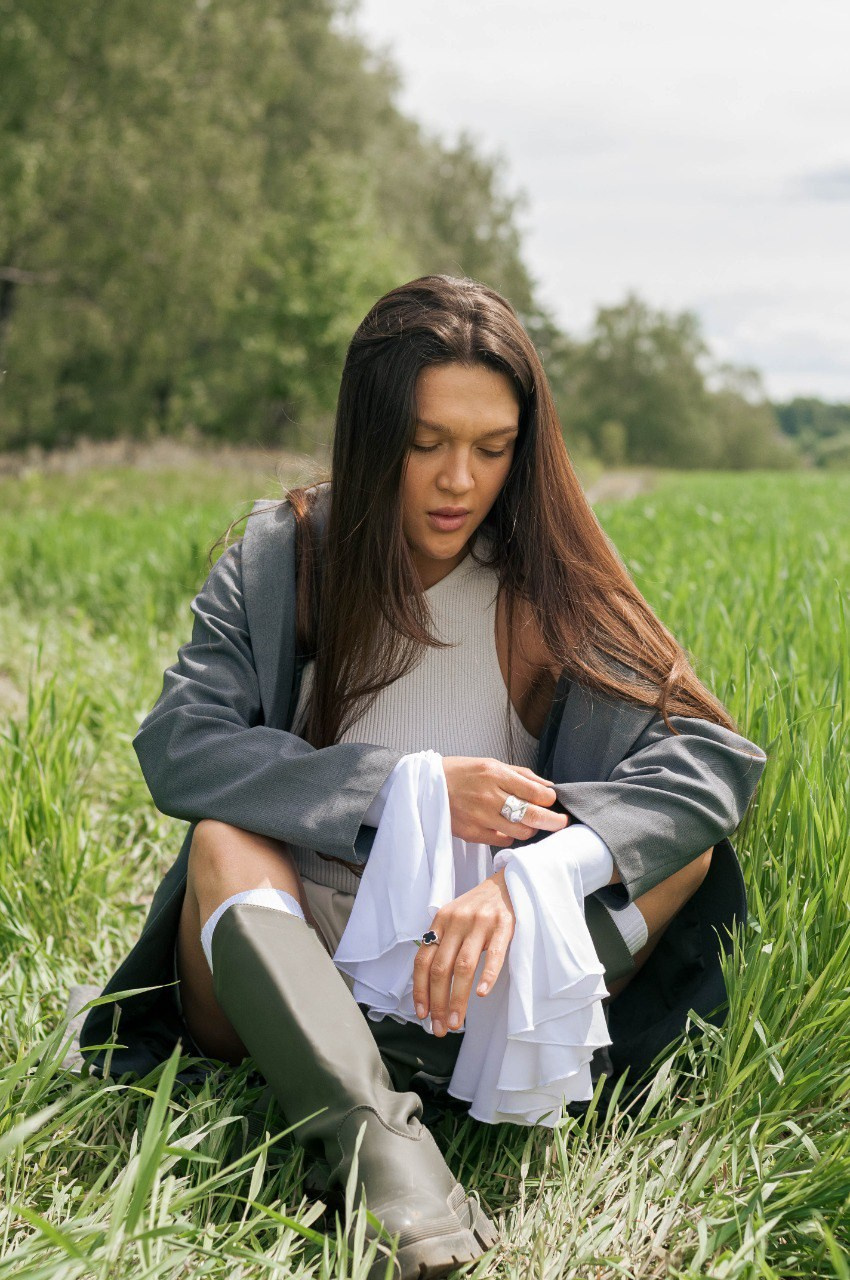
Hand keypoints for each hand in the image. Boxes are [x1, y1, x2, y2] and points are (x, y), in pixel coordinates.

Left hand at [412, 868, 515, 1035]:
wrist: (510, 881)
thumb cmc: (480, 907)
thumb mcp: (455, 919)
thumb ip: (443, 943)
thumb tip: (430, 988)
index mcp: (441, 920)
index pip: (423, 959)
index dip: (420, 989)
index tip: (421, 1014)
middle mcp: (457, 920)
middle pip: (441, 968)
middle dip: (438, 1003)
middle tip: (440, 1029)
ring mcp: (481, 922)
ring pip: (463, 966)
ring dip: (458, 998)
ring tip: (457, 1023)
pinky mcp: (505, 924)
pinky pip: (494, 954)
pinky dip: (487, 976)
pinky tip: (482, 995)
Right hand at [441, 757, 567, 847]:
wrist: (425, 786)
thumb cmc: (460, 773)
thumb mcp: (490, 764)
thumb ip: (520, 775)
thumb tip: (548, 786)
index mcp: (495, 774)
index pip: (536, 792)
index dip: (550, 799)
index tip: (552, 800)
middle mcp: (489, 796)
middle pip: (533, 815)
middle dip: (554, 821)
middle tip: (561, 822)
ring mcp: (480, 817)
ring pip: (521, 831)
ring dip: (531, 828)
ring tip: (529, 822)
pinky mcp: (472, 833)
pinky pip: (503, 840)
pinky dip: (510, 835)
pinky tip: (505, 826)